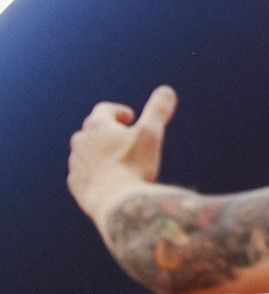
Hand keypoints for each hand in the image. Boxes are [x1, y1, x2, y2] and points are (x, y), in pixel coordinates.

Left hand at [69, 86, 175, 218]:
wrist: (116, 203)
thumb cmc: (134, 166)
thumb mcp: (151, 135)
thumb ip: (158, 111)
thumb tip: (167, 90)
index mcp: (97, 125)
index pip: (105, 110)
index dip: (118, 112)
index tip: (130, 117)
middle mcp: (81, 141)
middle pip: (92, 130)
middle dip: (107, 132)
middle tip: (122, 138)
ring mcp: (76, 163)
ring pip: (85, 153)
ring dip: (98, 154)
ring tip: (115, 162)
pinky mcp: (76, 184)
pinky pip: (82, 174)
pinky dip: (92, 174)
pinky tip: (106, 181)